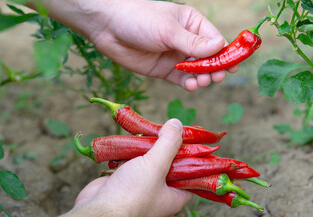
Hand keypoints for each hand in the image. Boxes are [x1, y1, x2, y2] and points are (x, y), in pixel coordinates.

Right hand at [61, 119, 192, 216]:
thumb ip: (168, 144)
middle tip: (168, 129)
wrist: (98, 210)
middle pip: (169, 163)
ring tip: (150, 129)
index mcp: (174, 195)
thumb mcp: (156, 165)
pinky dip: (131, 149)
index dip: (194, 158)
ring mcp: (141, 185)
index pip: (192, 175)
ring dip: (147, 145)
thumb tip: (177, 123)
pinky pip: (132, 161)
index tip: (192, 140)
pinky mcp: (125, 179)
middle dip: (167, 146)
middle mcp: (160, 192)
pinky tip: (132, 137)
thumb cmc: (132, 194)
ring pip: (149, 160)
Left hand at [88, 0, 238, 91]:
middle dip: (215, 68)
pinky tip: (190, 86)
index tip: (233, 65)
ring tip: (201, 81)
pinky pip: (182, 79)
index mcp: (192, 23)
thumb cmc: (139, 20)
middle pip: (209, 58)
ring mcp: (176, 56)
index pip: (215, 39)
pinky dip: (189, 84)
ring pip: (197, 71)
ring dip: (203, 77)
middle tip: (217, 76)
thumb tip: (220, 47)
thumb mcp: (168, 30)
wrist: (108, 28)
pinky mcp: (165, 70)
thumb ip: (193, 42)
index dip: (225, 53)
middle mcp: (187, 40)